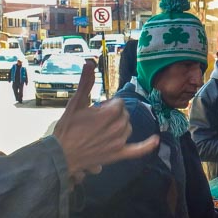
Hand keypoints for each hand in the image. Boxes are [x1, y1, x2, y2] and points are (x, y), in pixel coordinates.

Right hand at [52, 60, 158, 175]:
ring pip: (128, 127)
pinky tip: (155, 139)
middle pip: (124, 114)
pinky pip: (137, 150)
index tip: (97, 109)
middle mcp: (117, 127)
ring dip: (120, 125)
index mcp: (109, 114)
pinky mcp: (118, 154)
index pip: (119, 103)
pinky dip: (147, 145)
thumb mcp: (75, 103)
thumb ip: (85, 83)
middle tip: (97, 120)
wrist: (62, 154)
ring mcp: (119, 142)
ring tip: (104, 129)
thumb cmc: (67, 128)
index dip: (108, 104)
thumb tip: (90, 63)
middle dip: (113, 114)